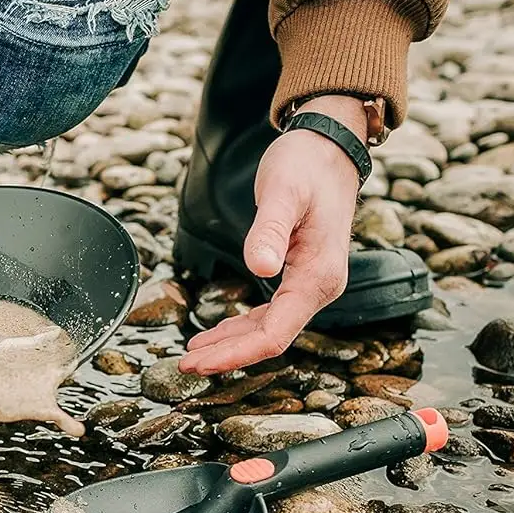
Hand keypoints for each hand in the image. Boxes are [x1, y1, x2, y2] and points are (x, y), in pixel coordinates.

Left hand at [179, 95, 364, 374]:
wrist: (329, 147)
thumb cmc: (307, 164)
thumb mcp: (283, 192)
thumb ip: (269, 230)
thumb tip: (260, 268)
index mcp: (318, 276)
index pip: (275, 334)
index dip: (236, 353)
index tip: (200, 362)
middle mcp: (320, 287)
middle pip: (270, 339)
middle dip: (227, 356)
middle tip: (184, 365)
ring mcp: (311, 283)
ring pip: (269, 330)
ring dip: (231, 345)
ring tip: (193, 355)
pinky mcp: (300, 276)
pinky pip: (270, 314)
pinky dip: (241, 328)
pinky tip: (217, 334)